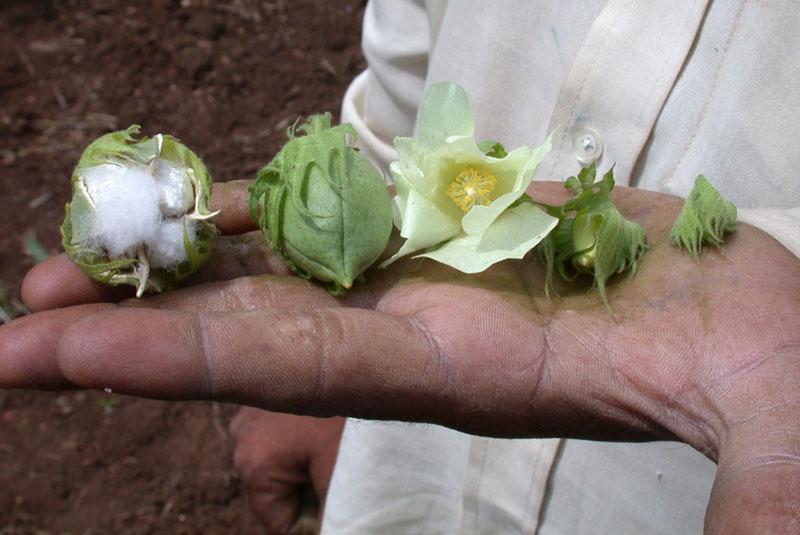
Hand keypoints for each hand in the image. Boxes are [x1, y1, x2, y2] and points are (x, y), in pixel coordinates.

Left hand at [2, 180, 797, 532]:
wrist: (769, 322)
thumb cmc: (778, 376)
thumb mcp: (777, 443)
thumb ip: (753, 509)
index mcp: (470, 371)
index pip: (290, 370)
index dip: (167, 360)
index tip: (43, 355)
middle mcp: (427, 327)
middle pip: (255, 318)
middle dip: (136, 316)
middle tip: (20, 309)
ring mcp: (438, 273)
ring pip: (286, 255)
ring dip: (188, 247)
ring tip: (83, 236)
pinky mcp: (464, 227)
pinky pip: (345, 203)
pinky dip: (273, 193)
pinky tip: (208, 189)